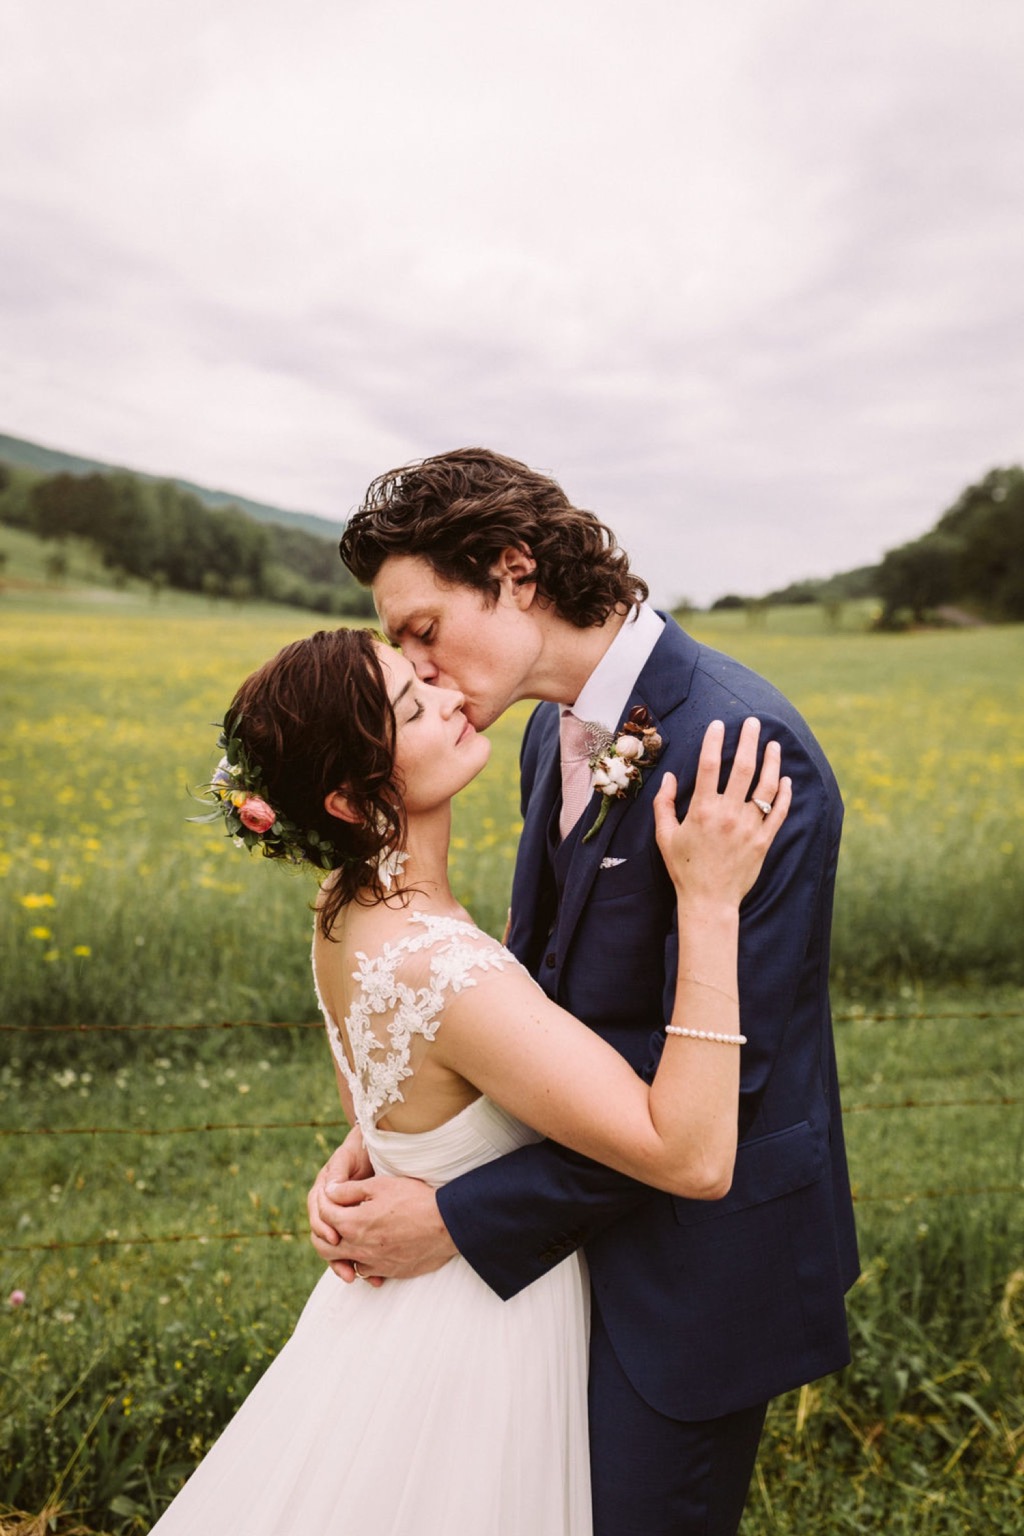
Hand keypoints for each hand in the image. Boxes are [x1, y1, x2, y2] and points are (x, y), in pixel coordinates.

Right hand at [307, 1128, 375, 1283]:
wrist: (375, 1145)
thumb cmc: (361, 1149)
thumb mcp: (349, 1158)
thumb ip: (339, 1174)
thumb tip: (331, 1192)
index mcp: (324, 1190)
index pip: (318, 1213)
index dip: (324, 1227)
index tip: (335, 1238)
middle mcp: (330, 1206)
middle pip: (324, 1237)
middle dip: (333, 1255)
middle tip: (345, 1269)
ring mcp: (343, 1217)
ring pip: (337, 1247)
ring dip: (344, 1263)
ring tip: (354, 1277)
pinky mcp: (356, 1225)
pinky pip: (354, 1248)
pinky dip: (361, 1262)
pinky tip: (373, 1276)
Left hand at [310, 1173, 457, 1284]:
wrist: (446, 1225)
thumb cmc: (414, 1200)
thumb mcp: (380, 1185)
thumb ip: (349, 1190)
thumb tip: (329, 1191)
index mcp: (353, 1223)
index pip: (324, 1216)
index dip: (326, 1203)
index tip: (333, 1195)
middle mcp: (358, 1248)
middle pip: (325, 1247)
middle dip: (324, 1233)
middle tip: (332, 1221)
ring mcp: (374, 1263)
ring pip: (344, 1262)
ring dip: (341, 1251)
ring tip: (350, 1236)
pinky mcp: (389, 1272)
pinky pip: (365, 1271)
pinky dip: (362, 1262)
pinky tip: (371, 1250)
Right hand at [653, 717, 790, 907]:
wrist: (709, 901)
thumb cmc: (683, 868)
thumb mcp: (664, 836)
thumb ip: (664, 804)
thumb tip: (669, 777)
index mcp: (702, 810)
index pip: (709, 766)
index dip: (714, 741)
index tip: (719, 724)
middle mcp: (728, 814)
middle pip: (743, 768)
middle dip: (748, 741)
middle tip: (753, 722)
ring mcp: (749, 827)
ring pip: (766, 786)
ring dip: (772, 762)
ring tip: (774, 745)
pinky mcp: (764, 841)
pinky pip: (779, 812)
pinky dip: (785, 794)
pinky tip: (786, 779)